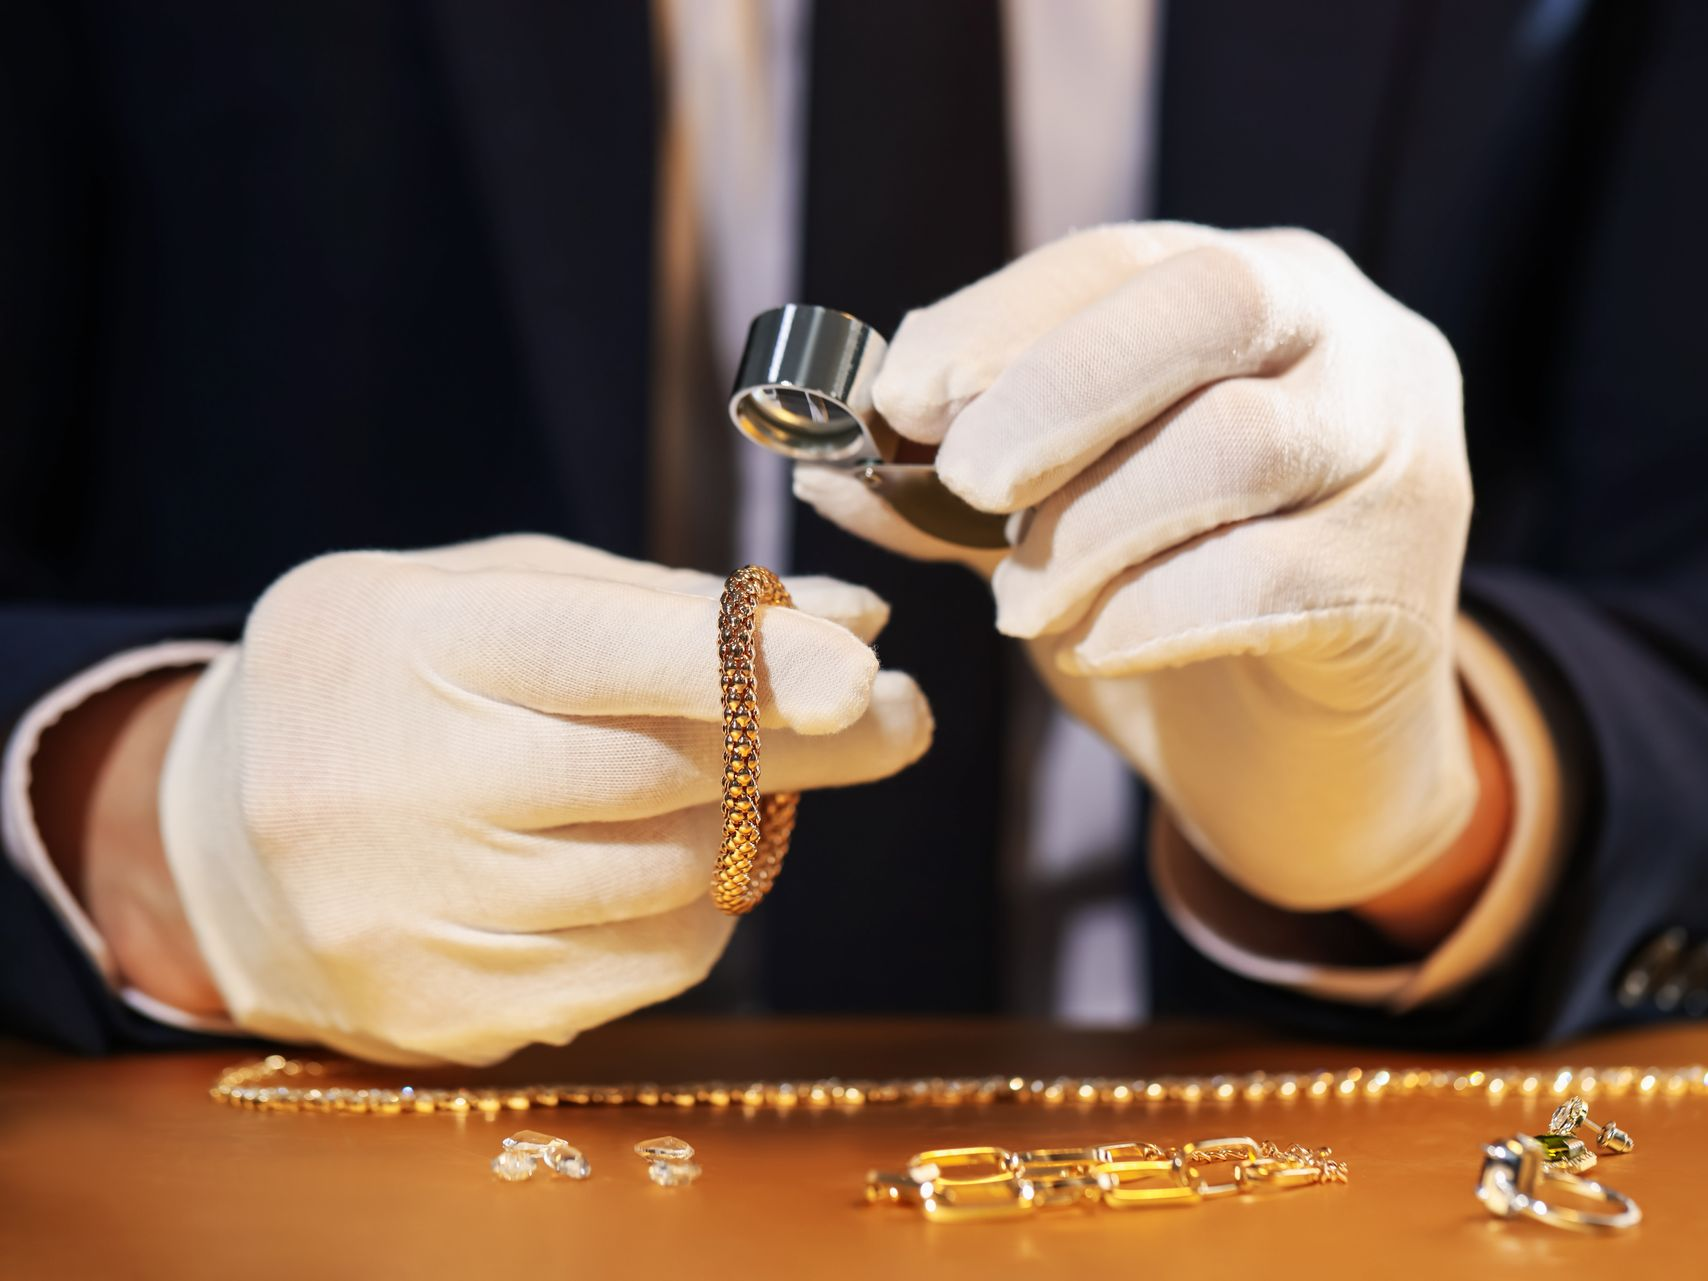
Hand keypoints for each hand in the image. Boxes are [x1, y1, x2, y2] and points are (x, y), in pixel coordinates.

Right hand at [155, 536, 930, 1063]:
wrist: (225, 831)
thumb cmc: (397, 677)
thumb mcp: (503, 595)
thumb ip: (673, 606)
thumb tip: (858, 623)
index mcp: (407, 643)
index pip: (595, 653)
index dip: (742, 661)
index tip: (861, 665)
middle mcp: (397, 786)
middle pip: (660, 775)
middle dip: (804, 744)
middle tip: (895, 714)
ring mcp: (413, 915)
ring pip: (669, 876)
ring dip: (744, 822)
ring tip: (747, 777)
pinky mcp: (446, 1010)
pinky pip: (643, 964)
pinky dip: (693, 904)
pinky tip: (668, 855)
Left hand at [795, 223, 1478, 913]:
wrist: (1304, 757)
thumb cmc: (1170, 607)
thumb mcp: (1051, 528)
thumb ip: (953, 494)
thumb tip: (818, 471)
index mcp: (1259, 294)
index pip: (1122, 261)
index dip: (1000, 318)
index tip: (900, 395)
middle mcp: (1354, 345)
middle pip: (1208, 305)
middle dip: (1060, 385)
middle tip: (963, 478)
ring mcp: (1400, 456)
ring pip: (1239, 444)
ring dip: (1093, 525)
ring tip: (1019, 605)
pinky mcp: (1404, 586)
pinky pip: (1271, 579)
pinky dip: (1153, 613)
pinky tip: (1093, 646)